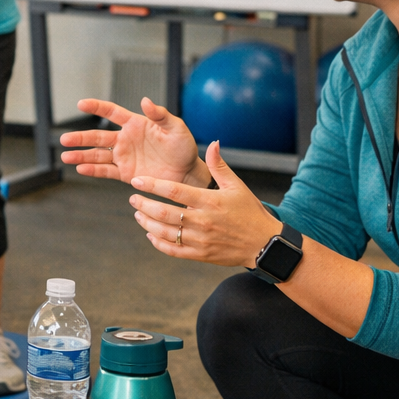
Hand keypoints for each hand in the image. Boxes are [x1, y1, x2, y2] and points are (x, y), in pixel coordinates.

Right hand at [61, 97, 208, 187]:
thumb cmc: (184, 147)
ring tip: (66, 156)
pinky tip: (81, 168)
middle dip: (80, 138)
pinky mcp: (125, 173)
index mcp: (136, 124)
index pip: (112, 112)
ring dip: (81, 155)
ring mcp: (124, 156)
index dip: (96, 107)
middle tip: (64, 139)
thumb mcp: (176, 128)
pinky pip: (106, 171)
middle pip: (98, 137)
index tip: (81, 103)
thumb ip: (160, 115)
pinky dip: (93, 170)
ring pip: (97, 155)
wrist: (188, 173)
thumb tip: (145, 101)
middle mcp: (126, 139)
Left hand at [128, 142, 283, 266]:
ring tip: (138, 214)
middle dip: (144, 204)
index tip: (137, 181)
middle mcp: (203, 221)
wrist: (265, 245)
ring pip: (165, 232)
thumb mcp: (237, 186)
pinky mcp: (200, 255)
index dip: (152, 185)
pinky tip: (150, 235)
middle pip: (164, 213)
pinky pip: (173, 250)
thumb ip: (219, 165)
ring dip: (147, 223)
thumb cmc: (251, 212)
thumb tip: (212, 143)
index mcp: (210, 201)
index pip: (174, 191)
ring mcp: (200, 240)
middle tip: (133, 198)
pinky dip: (158, 243)